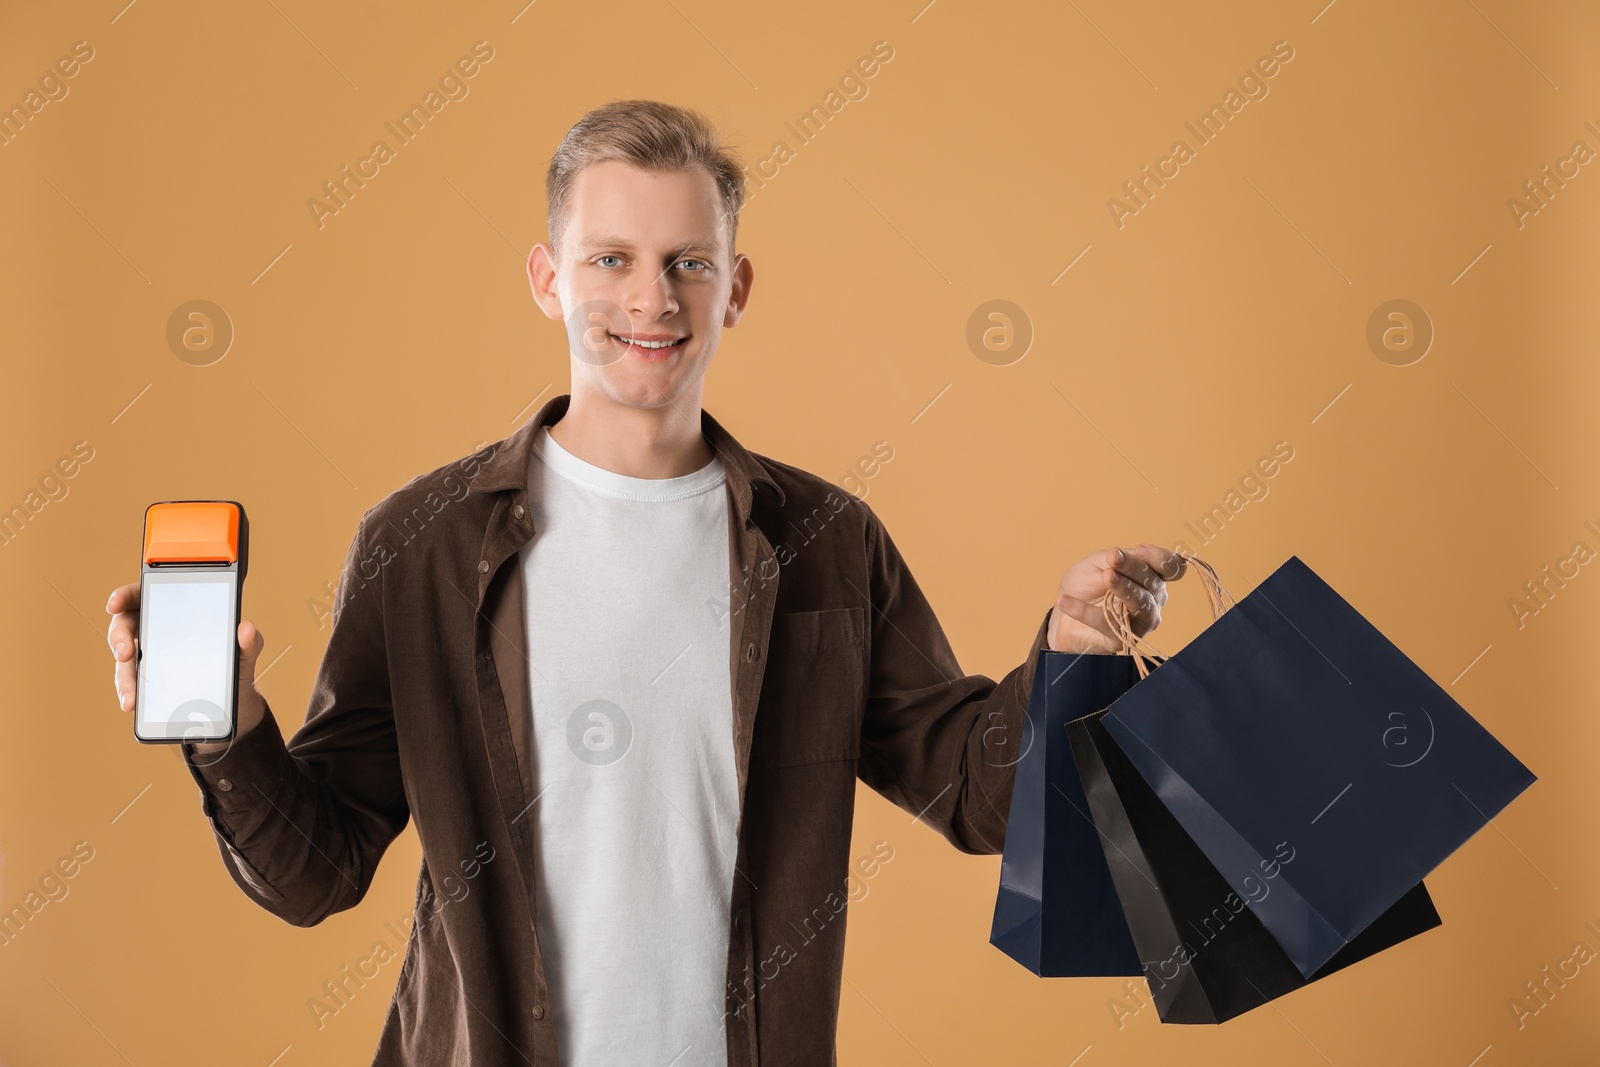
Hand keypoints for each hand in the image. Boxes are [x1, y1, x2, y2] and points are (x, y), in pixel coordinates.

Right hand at [106, 582, 268, 751]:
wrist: (234, 702)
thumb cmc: (235, 665)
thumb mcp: (244, 653)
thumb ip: (248, 641)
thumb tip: (247, 629)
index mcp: (175, 612)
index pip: (144, 595)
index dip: (124, 596)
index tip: (115, 604)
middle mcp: (155, 631)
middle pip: (125, 625)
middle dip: (119, 637)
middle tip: (125, 652)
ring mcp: (147, 657)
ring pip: (124, 660)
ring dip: (123, 676)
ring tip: (131, 694)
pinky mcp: (146, 682)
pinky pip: (131, 685)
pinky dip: (129, 693)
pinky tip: (132, 704)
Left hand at [1047, 544, 1186, 654]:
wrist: (1064, 616)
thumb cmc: (1086, 586)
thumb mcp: (1094, 564)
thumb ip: (1109, 560)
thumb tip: (1118, 558)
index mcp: (1151, 575)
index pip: (1173, 568)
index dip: (1163, 559)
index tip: (1140, 550)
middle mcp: (1154, 598)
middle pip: (1154, 582)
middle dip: (1134, 568)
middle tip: (1114, 558)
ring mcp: (1143, 620)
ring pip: (1141, 604)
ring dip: (1124, 588)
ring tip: (1106, 577)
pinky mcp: (1124, 637)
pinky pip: (1110, 623)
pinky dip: (1086, 612)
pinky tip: (1066, 601)